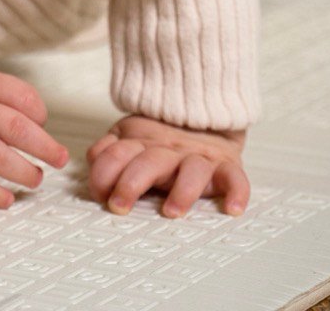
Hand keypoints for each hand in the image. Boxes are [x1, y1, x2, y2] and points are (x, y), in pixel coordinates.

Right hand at [0, 63, 69, 208]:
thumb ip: (8, 93)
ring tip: (37, 179)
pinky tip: (7, 199)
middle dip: (44, 147)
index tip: (44, 125)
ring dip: (22, 171)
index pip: (21, 96)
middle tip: (60, 159)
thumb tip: (41, 123)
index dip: (40, 113)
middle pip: (14, 128)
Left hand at [86, 114, 249, 217]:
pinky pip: (235, 178)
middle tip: (119, 206)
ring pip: (192, 169)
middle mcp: (168, 150)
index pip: (117, 154)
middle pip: (149, 162)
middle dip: (131, 183)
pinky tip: (233, 209)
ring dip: (182, 190)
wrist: (201, 118)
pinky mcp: (226, 166)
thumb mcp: (127, 138)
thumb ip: (107, 150)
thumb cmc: (158, 141)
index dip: (103, 173)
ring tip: (172, 211)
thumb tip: (92, 163)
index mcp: (140, 143)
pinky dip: (237, 192)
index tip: (99, 195)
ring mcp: (198, 158)